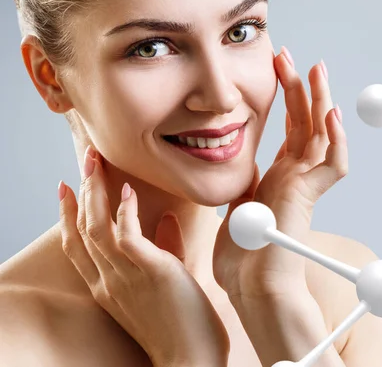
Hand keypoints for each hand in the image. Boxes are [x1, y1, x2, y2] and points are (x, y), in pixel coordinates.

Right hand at [58, 146, 229, 366]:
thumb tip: (166, 220)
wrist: (190, 359)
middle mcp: (109, 281)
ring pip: (97, 228)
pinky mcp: (152, 273)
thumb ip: (163, 250)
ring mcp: (127, 278)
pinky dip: (124, 212)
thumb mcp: (166, 280)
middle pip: (83, 228)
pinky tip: (127, 191)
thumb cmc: (181, 323)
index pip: (77, 245)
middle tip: (86, 159)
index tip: (66, 188)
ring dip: (95, 191)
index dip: (68, 215)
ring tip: (97, 162)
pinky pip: (127, 237)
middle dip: (81, 190)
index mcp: (109, 285)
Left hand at [213, 48, 347, 300]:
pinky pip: (332, 166)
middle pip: (305, 122)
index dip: (287, 97)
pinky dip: (335, 140)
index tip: (278, 69)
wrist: (251, 287)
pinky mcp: (309, 198)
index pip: (290, 128)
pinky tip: (330, 114)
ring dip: (319, 101)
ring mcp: (305, 185)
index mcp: (281, 176)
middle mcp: (296, 176)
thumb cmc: (243, 255)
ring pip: (321, 135)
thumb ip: (244, 185)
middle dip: (299, 87)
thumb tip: (236, 169)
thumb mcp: (239, 207)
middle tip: (289, 56)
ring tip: (315, 68)